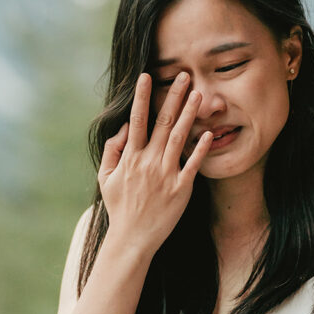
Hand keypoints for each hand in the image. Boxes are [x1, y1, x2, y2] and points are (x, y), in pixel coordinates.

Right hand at [98, 72, 212, 254]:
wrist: (132, 238)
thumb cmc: (119, 207)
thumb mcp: (105, 177)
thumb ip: (112, 150)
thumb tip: (124, 128)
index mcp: (130, 158)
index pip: (137, 120)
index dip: (141, 97)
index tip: (146, 76)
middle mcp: (148, 162)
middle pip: (163, 122)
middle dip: (173, 96)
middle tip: (184, 75)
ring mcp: (166, 175)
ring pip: (179, 138)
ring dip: (189, 114)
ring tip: (198, 94)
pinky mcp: (181, 189)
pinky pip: (192, 165)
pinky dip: (200, 149)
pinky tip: (208, 133)